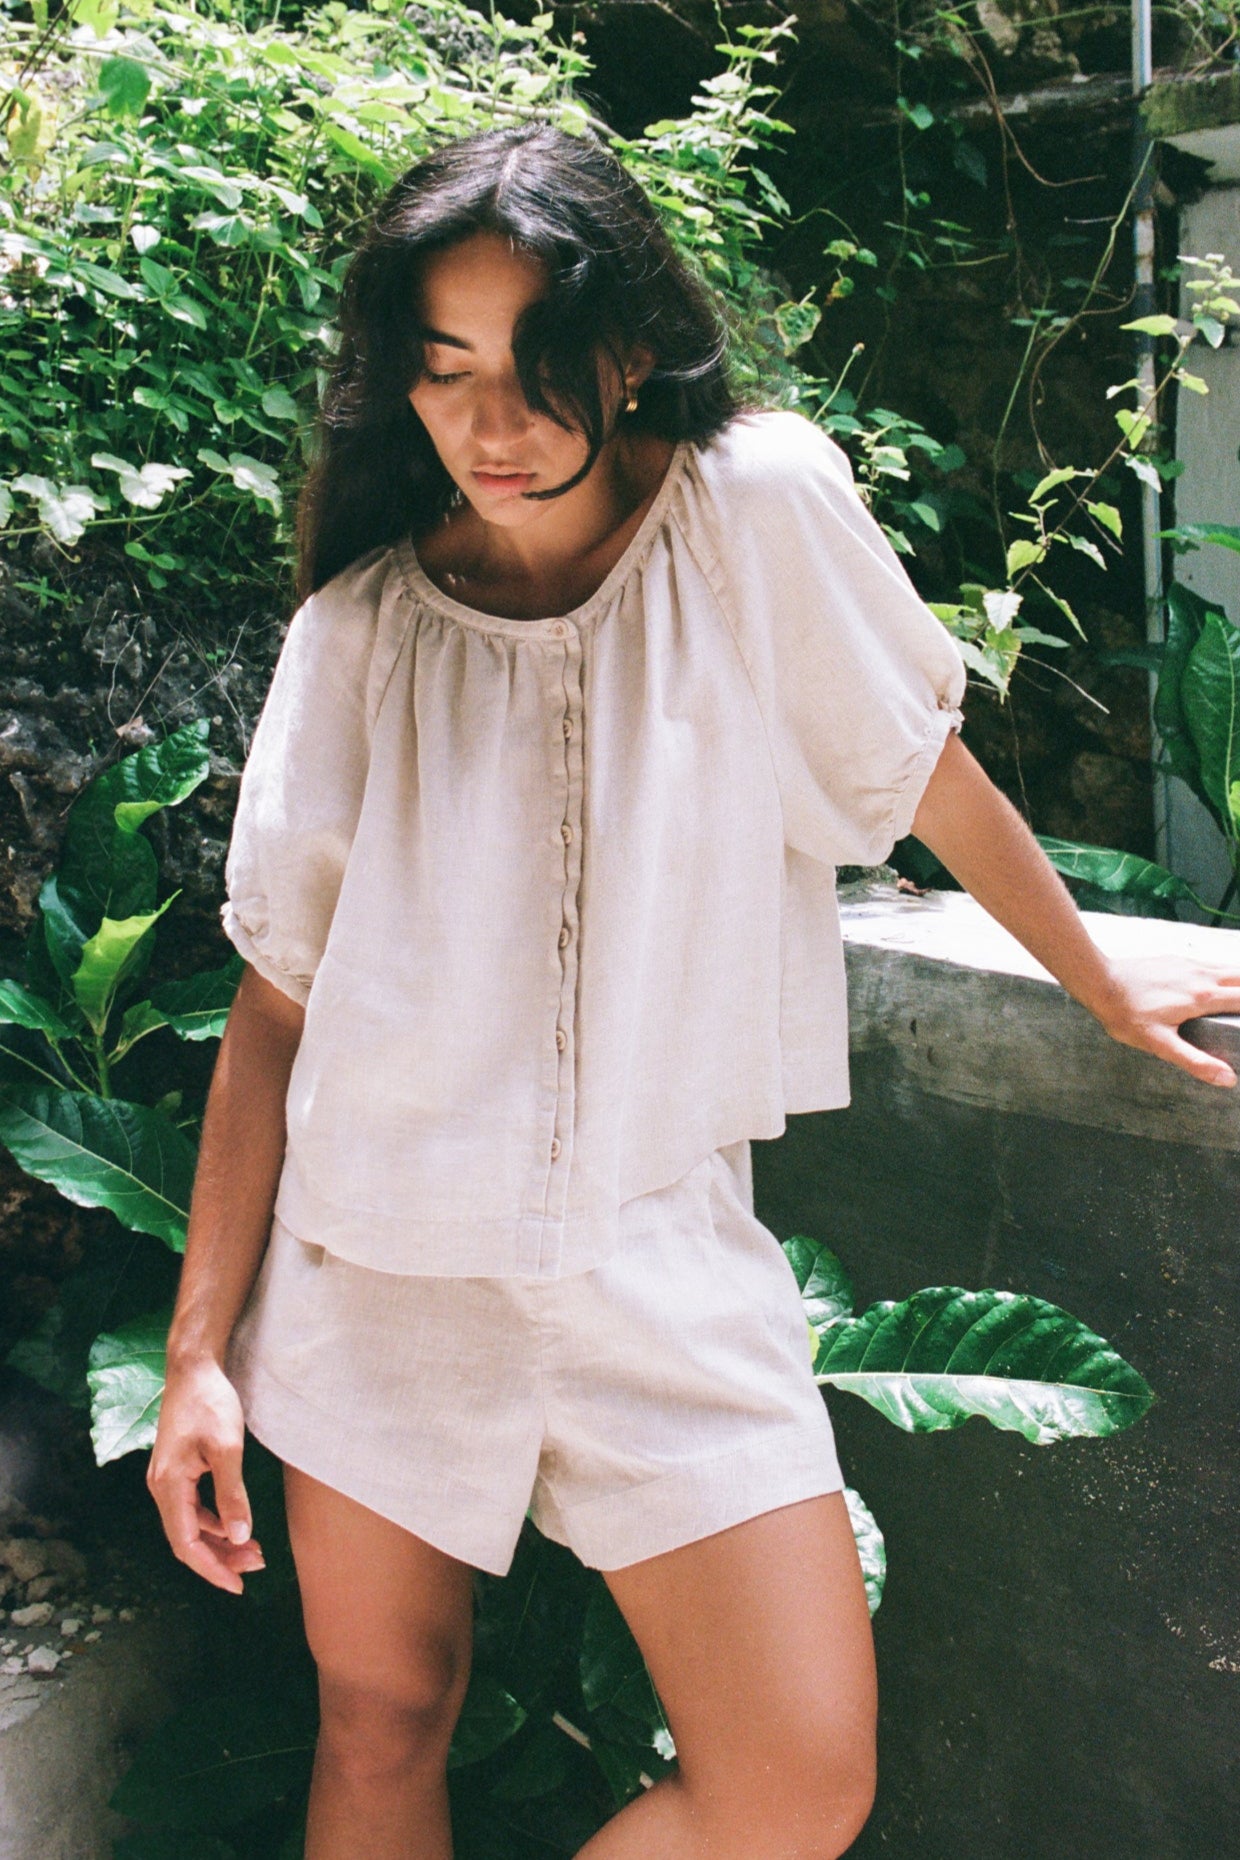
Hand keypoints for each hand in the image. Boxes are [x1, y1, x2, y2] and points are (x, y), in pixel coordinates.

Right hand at [147, 1357, 264, 1593]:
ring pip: (192, 1525)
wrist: (194, 1367)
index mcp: (169, 1485)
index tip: (238, 1586)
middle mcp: (161, 1487)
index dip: (212, 1569)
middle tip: (258, 1565)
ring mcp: (167, 1478)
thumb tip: (240, 1537)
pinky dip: (216, 1521)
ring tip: (255, 1549)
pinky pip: (194, 1508)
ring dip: (221, 1540)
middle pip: (188, 1539)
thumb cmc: (209, 1402)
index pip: (186, 1544)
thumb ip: (232, 1494)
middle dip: (221, 1557)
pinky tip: (238, 1523)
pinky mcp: (177, 1470)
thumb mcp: (227, 1448)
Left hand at [1090, 956, 1239, 1087]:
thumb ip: (1195, 1061)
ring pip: (1229, 968)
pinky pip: (1211, 963)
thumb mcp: (1160, 1045)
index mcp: (1203, 997)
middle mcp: (1202, 976)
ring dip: (1239, 983)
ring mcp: (1189, 964)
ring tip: (1237, 1000)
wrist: (1099, 981)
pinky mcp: (1177, 959)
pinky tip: (1219, 983)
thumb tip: (1228, 1078)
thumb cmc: (1126, 1015)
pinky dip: (1225, 973)